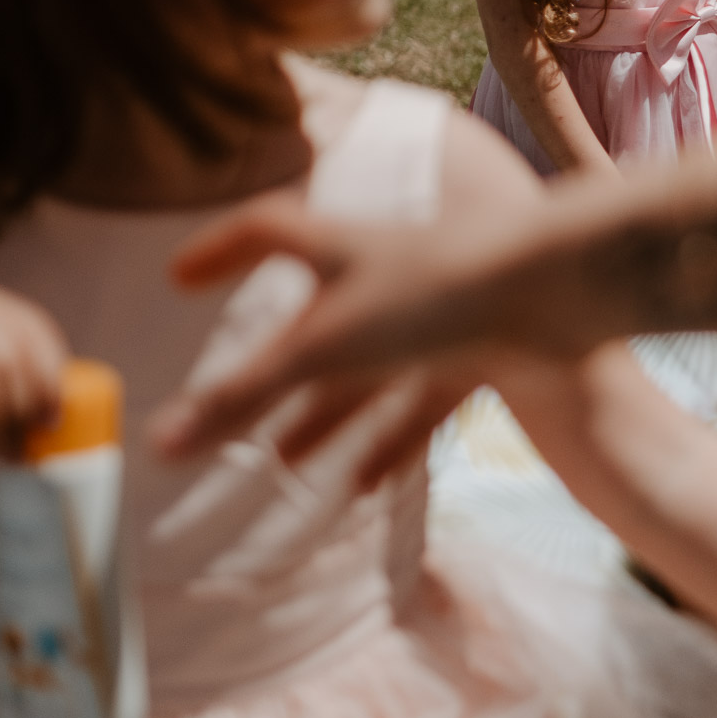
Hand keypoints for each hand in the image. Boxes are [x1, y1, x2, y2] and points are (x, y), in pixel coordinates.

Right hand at [149, 195, 557, 458]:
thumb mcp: (325, 348)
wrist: (558, 298)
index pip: (264, 231)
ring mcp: (438, 311)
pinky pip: (423, 399)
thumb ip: (244, 396)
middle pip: (315, 315)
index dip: (218, 252)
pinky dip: (388, 440)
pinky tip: (360, 486)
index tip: (179, 276)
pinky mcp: (482, 348)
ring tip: (283, 458)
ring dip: (325, 412)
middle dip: (271, 365)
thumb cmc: (437, 296)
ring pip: (367, 368)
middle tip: (232, 402)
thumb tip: (158, 443)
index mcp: (343, 244)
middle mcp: (389, 271)